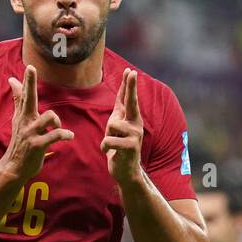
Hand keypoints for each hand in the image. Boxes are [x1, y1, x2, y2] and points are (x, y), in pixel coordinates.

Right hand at [3, 65, 72, 182]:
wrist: (13, 167)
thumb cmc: (20, 143)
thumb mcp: (18, 121)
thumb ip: (18, 101)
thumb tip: (12, 81)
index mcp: (23, 115)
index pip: (24, 95)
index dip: (27, 81)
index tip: (30, 67)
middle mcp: (25, 122)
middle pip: (28, 99)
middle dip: (29, 84)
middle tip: (31, 69)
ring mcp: (31, 133)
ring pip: (48, 116)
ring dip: (57, 122)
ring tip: (59, 129)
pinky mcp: (37, 145)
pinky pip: (55, 135)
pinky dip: (65, 134)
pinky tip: (69, 136)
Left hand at [101, 68, 144, 187]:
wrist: (125, 170)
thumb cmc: (119, 148)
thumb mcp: (116, 128)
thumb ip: (119, 112)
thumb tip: (122, 93)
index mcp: (130, 119)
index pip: (127, 99)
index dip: (128, 84)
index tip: (130, 70)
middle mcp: (136, 124)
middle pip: (131, 102)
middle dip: (130, 87)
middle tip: (132, 71)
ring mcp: (135, 135)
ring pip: (113, 125)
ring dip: (107, 137)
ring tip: (113, 145)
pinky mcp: (131, 146)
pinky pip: (109, 141)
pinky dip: (105, 148)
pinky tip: (112, 153)